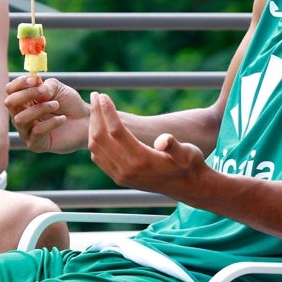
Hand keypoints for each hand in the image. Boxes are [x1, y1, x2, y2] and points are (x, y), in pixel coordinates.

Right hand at [4, 75, 90, 153]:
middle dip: (28, 94)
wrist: (85, 121)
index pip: (10, 90)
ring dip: (40, 109)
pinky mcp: (35, 144)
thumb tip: (36, 86)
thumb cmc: (69, 104)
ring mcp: (26, 131)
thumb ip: (46, 85)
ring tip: (56, 105)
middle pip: (10, 103)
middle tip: (46, 92)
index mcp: (24, 100)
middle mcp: (21, 115)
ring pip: (20, 119)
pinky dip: (51, 122)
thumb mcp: (58, 88)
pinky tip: (63, 119)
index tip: (35, 80)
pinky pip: (36, 132)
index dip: (19, 83)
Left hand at [88, 92, 205, 194]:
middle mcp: (128, 170)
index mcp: (142, 159)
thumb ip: (175, 146)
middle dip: (96, 114)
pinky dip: (95, 140)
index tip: (103, 95)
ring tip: (96, 108)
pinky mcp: (119, 178)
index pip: (116, 131)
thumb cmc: (189, 164)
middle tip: (95, 95)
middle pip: (100, 138)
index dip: (107, 112)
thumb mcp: (188, 153)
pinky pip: (99, 157)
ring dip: (93, 126)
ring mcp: (121, 176)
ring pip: (96, 147)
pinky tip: (100, 127)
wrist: (186, 187)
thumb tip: (163, 140)